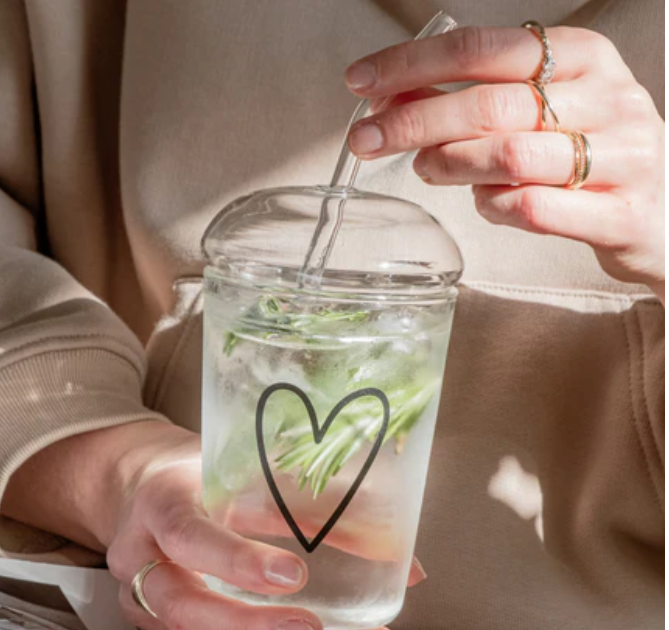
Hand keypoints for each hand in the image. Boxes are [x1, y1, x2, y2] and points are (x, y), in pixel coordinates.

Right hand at [2, 421, 424, 629]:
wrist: (145, 489)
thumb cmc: (196, 476)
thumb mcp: (236, 469)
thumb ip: (298, 502)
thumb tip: (390, 546)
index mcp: (162, 504)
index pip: (188, 535)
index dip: (235, 559)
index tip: (293, 574)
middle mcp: (145, 557)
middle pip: (184, 606)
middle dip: (249, 625)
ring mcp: (148, 597)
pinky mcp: (166, 623)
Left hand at [344, 25, 664, 301]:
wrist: (666, 210)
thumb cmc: (587, 154)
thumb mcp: (540, 110)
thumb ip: (475, 102)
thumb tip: (393, 98)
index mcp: (582, 57)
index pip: (480, 48)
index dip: (412, 64)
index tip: (360, 82)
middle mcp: (606, 97)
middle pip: (487, 104)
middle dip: (413, 120)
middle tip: (365, 139)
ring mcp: (621, 155)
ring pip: (509, 156)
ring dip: (450, 164)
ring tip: (426, 169)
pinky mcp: (620, 213)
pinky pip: (532, 209)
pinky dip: (492, 207)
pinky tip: (483, 203)